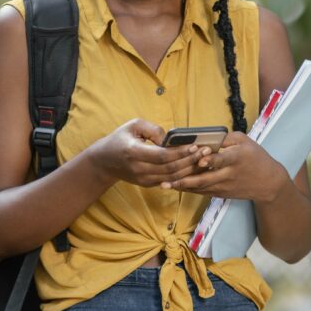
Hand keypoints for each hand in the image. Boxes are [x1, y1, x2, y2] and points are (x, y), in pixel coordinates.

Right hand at [89, 118, 212, 188]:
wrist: (105, 161)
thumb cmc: (120, 139)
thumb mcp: (133, 125)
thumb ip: (153, 129)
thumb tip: (170, 139)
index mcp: (134, 153)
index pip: (162, 156)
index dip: (180, 152)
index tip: (194, 146)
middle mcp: (139, 169)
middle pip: (170, 169)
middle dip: (190, 161)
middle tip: (205, 152)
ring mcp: (143, 179)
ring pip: (172, 178)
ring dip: (189, 170)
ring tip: (203, 160)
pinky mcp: (147, 184)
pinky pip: (168, 182)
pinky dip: (183, 176)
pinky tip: (194, 168)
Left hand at [159, 131, 288, 202]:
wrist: (268, 183)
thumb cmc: (255, 157)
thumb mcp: (244, 141)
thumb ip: (225, 138)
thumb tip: (205, 137)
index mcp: (237, 157)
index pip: (222, 159)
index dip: (210, 160)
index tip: (199, 160)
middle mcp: (229, 174)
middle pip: (206, 178)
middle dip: (186, 179)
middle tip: (168, 178)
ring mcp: (225, 186)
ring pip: (201, 187)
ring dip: (183, 186)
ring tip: (165, 184)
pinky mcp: (222, 193)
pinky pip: (203, 192)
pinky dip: (189, 189)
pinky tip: (175, 186)